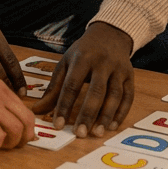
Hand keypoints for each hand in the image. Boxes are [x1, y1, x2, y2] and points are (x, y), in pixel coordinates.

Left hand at [31, 22, 133, 137]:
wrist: (109, 35)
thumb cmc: (83, 52)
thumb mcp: (65, 64)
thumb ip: (53, 88)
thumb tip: (37, 110)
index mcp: (82, 58)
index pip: (72, 85)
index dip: (64, 106)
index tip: (58, 124)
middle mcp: (102, 63)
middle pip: (96, 91)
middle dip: (87, 113)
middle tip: (80, 133)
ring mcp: (119, 69)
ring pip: (114, 95)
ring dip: (106, 116)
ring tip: (97, 133)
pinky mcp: (130, 76)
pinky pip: (128, 96)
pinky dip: (121, 112)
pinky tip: (112, 126)